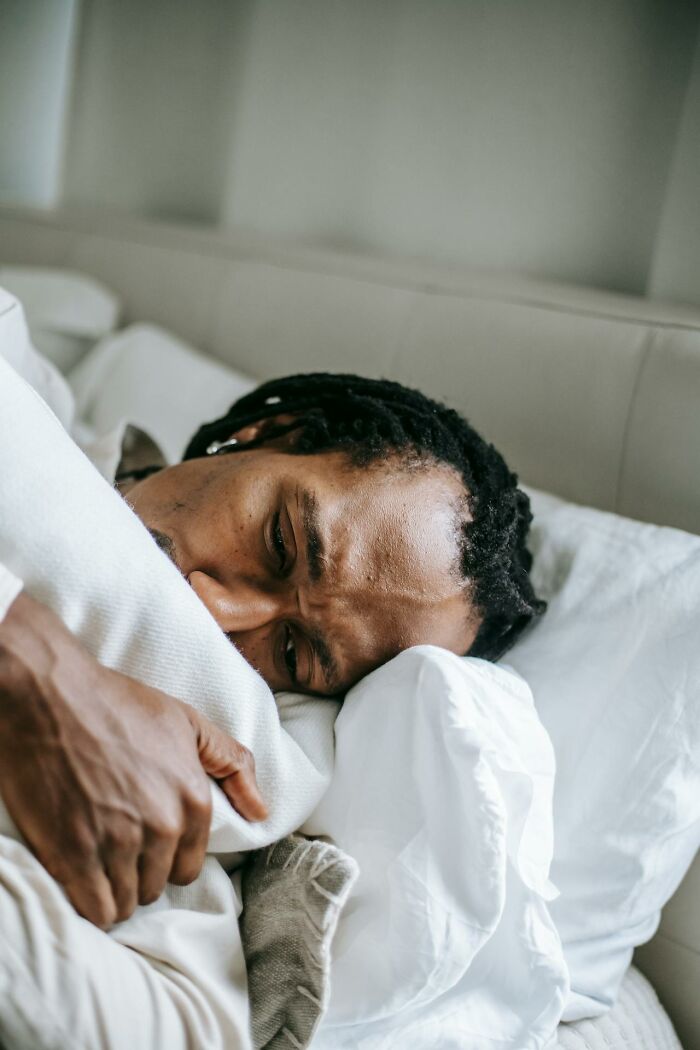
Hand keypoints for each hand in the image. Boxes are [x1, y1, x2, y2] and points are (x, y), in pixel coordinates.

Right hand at [0, 591, 266, 927]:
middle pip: (157, 885)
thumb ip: (232, 763)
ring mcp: (117, 844)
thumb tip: (262, 811)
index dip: (167, 858)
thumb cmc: (118, 703)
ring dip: (113, 889)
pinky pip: (95, 909)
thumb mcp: (187, 721)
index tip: (146, 844)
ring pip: (126, 901)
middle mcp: (162, 827)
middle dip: (139, 873)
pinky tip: (81, 879)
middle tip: (116, 848)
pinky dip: (90, 903)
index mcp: (192, 799)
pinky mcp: (73, 856)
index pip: (189, 865)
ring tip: (97, 862)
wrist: (50, 695)